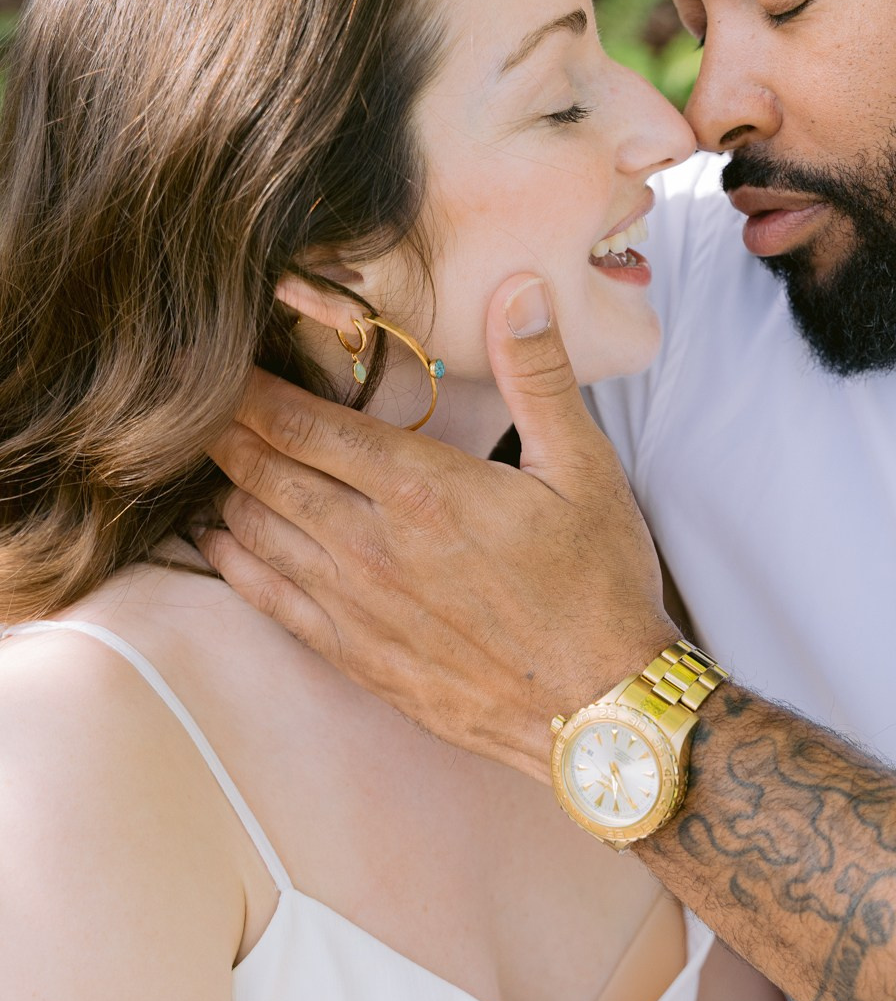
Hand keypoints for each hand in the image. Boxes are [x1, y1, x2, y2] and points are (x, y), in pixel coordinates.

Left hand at [200, 275, 676, 779]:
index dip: (251, 389)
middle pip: (265, 472)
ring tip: (205, 454)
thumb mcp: (585, 468)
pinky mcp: (358, 656)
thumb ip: (539, 374)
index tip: (220, 360)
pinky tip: (218, 540)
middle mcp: (373, 546)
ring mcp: (357, 606)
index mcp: (422, 490)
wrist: (599, 711)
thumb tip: (519, 289)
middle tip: (192, 396)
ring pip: (258, 532)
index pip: (305, 425)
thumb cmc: (598, 585)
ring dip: (225, 487)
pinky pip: (270, 600)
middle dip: (224, 429)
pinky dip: (235, 562)